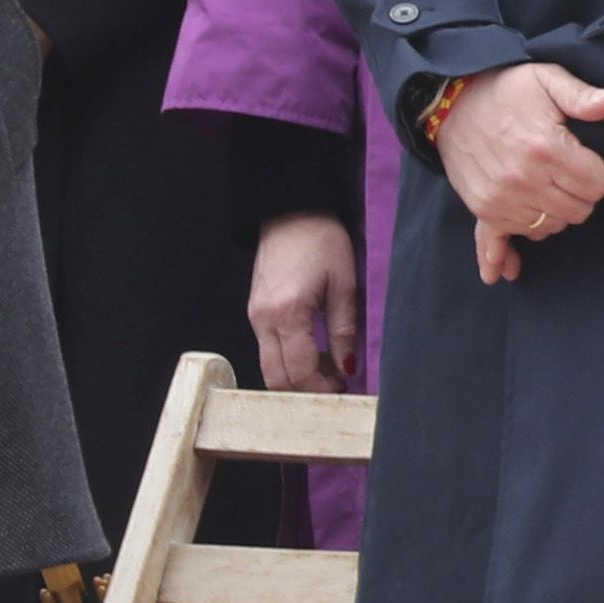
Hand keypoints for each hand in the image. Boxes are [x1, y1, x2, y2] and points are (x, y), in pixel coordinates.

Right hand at [249, 210, 363, 390]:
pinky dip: (288, 360)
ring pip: (269, 367)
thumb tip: (349, 366)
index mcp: (288, 313)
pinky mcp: (254, 313)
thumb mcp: (344, 283)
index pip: (299, 371)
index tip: (344, 389)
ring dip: (296, 377)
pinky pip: (267, 350)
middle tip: (336, 386)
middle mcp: (263, 320)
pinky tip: (313, 352)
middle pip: (276, 378)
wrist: (290, 211)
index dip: (321, 388)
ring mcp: (254, 317)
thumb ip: (344, 329)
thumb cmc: (320, 239)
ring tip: (329, 368)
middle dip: (305, 390)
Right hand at [434, 63, 603, 283]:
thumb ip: (582, 94)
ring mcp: (500, 198)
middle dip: (585, 195)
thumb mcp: (546, 78)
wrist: (453, 101)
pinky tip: (507, 271)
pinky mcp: (483, 208)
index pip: (597, 184)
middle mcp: (523, 179)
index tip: (598, 163)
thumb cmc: (506, 90)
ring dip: (558, 213)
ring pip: (551, 227)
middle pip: (579, 210)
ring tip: (552, 189)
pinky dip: (511, 248)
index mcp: (545, 148)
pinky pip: (504, 239)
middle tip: (576, 175)